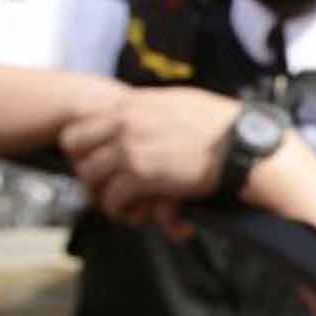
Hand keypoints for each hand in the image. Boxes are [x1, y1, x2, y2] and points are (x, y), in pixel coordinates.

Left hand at [59, 87, 241, 226]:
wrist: (240, 143)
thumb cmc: (221, 123)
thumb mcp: (178, 101)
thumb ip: (150, 108)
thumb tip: (139, 113)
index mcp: (132, 105)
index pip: (80, 124)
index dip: (82, 146)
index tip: (96, 159)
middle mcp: (124, 124)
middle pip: (75, 149)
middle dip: (85, 169)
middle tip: (103, 183)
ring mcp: (130, 149)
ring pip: (90, 176)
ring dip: (103, 193)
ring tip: (120, 204)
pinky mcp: (142, 176)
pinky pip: (113, 198)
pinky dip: (122, 211)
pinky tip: (137, 214)